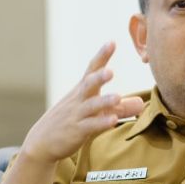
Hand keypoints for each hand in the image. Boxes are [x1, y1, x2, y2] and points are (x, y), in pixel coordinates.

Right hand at [20, 41, 143, 163]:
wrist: (42, 141)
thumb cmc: (71, 121)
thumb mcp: (95, 111)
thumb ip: (120, 108)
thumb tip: (142, 103)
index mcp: (83, 90)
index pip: (92, 69)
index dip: (101, 56)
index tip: (112, 42)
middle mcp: (79, 99)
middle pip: (88, 84)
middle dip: (99, 77)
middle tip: (111, 70)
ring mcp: (77, 115)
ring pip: (91, 106)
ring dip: (104, 101)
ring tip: (117, 97)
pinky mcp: (76, 131)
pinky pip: (90, 126)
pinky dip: (101, 123)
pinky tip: (113, 121)